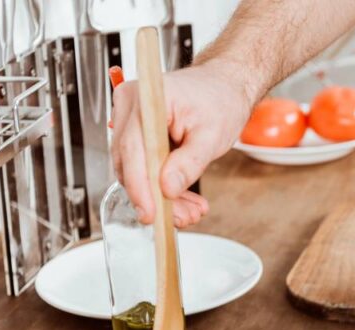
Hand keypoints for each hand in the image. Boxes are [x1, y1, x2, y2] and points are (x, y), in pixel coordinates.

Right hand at [110, 63, 251, 226]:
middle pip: (130, 164)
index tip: (150, 213)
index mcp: (145, 99)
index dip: (140, 186)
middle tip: (182, 217)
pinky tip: (184, 200)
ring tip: (190, 211)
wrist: (225, 85)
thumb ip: (189, 162)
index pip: (132, 150)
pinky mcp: (138, 135)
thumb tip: (167, 188)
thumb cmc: (220, 99)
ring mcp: (130, 122)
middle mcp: (129, 109)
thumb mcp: (212, 134)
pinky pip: (143, 168)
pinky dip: (162, 186)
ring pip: (136, 171)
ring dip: (161, 196)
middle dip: (155, 197)